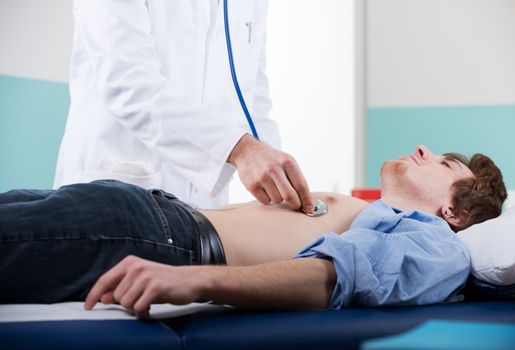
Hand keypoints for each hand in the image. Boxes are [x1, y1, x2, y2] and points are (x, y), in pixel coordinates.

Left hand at [84, 256, 201, 317]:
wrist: (190, 280)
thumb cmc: (164, 281)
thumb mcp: (140, 281)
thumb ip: (121, 287)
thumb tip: (102, 298)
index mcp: (129, 263)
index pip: (104, 280)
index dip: (93, 295)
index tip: (87, 307)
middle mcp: (136, 267)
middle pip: (115, 296)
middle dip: (125, 303)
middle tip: (140, 301)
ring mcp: (146, 276)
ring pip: (125, 303)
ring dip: (135, 309)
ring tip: (147, 304)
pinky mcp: (155, 287)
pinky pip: (138, 308)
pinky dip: (143, 313)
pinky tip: (150, 309)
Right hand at [228, 134, 313, 212]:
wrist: (248, 152)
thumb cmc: (272, 160)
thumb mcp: (286, 161)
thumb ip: (296, 179)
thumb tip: (307, 202)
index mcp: (287, 162)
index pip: (301, 185)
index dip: (307, 200)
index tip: (309, 209)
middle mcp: (275, 169)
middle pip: (290, 196)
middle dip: (295, 204)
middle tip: (295, 205)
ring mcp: (262, 177)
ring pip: (277, 200)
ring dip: (278, 198)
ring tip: (273, 187)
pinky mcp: (252, 185)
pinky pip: (266, 201)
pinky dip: (267, 198)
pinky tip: (264, 188)